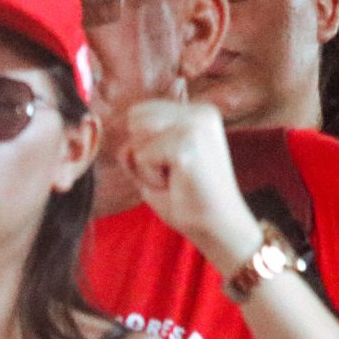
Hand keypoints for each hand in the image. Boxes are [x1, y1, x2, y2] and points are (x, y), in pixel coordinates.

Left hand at [122, 97, 261, 269]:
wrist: (217, 226)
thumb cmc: (187, 198)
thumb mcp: (160, 159)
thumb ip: (141, 141)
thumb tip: (121, 137)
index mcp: (199, 112)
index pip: (141, 112)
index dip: (143, 144)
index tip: (171, 166)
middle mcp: (201, 112)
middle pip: (135, 118)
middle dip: (141, 150)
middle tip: (170, 174)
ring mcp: (196, 126)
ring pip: (136, 136)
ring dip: (145, 164)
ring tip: (173, 179)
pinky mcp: (187, 145)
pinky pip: (141, 156)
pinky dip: (150, 178)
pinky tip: (176, 185)